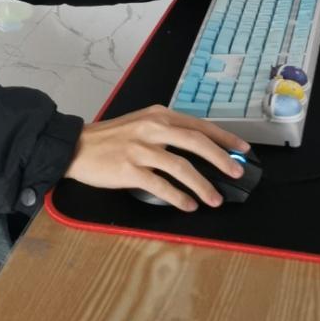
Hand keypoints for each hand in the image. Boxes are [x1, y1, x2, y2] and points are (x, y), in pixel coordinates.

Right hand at [62, 104, 250, 210]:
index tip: (242, 150)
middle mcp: (153, 128)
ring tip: (214, 199)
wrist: (77, 147)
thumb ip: (168, 131)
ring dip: (202, 185)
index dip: (224, 138)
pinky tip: (188, 205)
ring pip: (182, 167)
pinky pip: (161, 186)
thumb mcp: (142, 123)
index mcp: (159, 115)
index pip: (199, 125)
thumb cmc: (111, 138)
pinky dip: (178, 197)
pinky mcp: (129, 170)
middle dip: (221, 159)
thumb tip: (201, 149)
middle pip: (196, 143)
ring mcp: (141, 149)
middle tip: (236, 173)